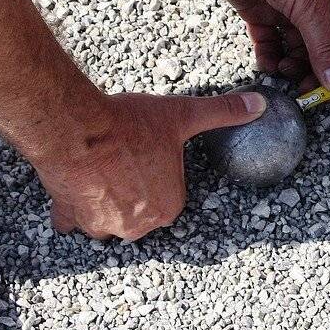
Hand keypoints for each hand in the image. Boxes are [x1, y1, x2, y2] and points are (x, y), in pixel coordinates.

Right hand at [34, 90, 266, 239]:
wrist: (77, 129)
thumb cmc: (129, 125)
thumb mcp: (183, 114)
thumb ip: (223, 112)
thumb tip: (258, 104)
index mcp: (168, 206)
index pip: (169, 198)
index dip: (158, 176)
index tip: (149, 158)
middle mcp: (137, 224)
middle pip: (138, 213)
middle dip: (132, 193)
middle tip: (125, 164)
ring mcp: (101, 224)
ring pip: (106, 220)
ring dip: (104, 202)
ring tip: (103, 172)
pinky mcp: (70, 217)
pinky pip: (72, 220)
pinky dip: (73, 209)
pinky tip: (76, 187)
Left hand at [200, 0, 329, 92]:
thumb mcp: (311, 9)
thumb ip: (324, 48)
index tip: (327, 91)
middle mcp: (314, 3)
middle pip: (316, 47)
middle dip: (309, 67)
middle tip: (300, 89)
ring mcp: (286, 8)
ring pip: (292, 47)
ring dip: (288, 63)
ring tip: (281, 71)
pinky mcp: (260, 11)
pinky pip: (268, 41)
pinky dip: (268, 55)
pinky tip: (266, 63)